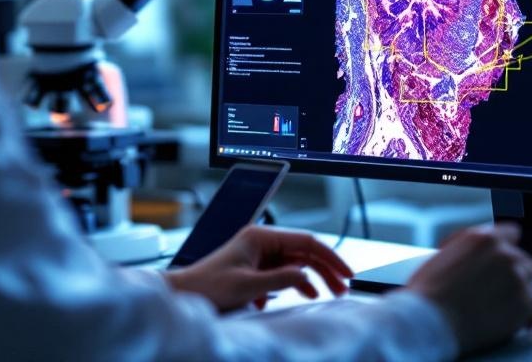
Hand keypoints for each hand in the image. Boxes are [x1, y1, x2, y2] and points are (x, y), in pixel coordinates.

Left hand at [164, 226, 353, 311]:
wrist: (185, 294)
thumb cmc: (208, 286)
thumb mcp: (247, 286)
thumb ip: (280, 280)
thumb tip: (307, 276)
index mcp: (261, 237)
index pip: (306, 242)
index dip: (330, 257)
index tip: (346, 273)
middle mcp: (263, 242)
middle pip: (305, 252)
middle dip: (326, 269)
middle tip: (343, 287)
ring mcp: (260, 254)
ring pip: (297, 262)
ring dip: (314, 278)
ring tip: (329, 293)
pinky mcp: (257, 268)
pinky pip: (285, 273)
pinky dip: (297, 283)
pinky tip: (306, 294)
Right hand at [405, 224, 531, 354]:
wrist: (429, 322)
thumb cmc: (428, 293)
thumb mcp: (444, 256)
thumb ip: (469, 252)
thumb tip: (479, 259)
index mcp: (483, 238)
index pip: (511, 233)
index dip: (505, 248)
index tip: (503, 259)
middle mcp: (504, 254)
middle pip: (523, 259)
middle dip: (512, 271)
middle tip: (498, 287)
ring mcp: (517, 279)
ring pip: (530, 280)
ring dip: (520, 290)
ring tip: (504, 303)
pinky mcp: (524, 304)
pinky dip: (529, 313)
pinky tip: (522, 318)